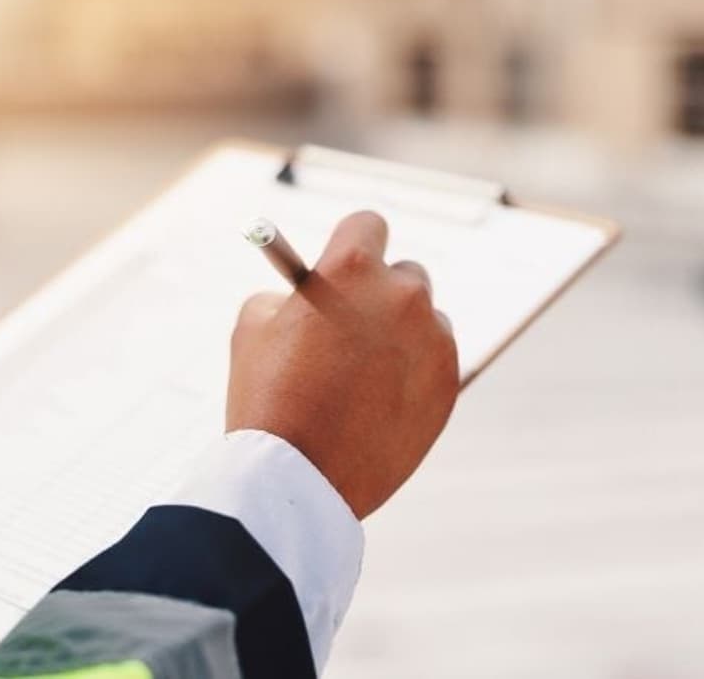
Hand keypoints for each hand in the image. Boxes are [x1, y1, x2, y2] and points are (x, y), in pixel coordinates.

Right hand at [227, 211, 459, 519]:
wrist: (299, 477)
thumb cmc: (267, 397)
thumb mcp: (254, 327)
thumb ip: (288, 295)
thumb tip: (306, 294)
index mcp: (351, 269)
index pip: (367, 225)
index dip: (350, 244)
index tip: (344, 264)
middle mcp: (403, 295)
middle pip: (405, 273)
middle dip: (380, 293)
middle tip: (355, 324)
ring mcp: (433, 340)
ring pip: (425, 321)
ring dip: (402, 336)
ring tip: (364, 376)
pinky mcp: (449, 384)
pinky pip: (437, 364)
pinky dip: (415, 375)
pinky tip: (380, 403)